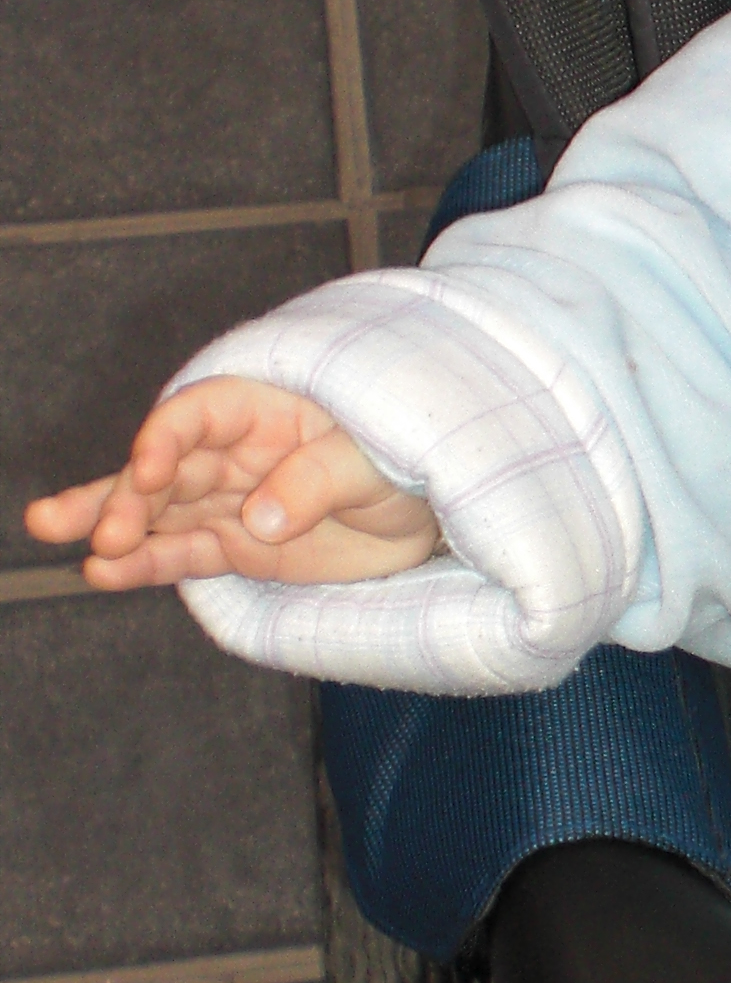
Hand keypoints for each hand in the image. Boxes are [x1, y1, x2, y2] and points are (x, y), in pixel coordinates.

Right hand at [25, 378, 439, 591]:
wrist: (427, 513)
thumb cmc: (403, 461)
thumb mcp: (376, 462)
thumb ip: (318, 481)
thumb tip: (261, 519)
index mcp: (263, 408)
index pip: (198, 413)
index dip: (166, 436)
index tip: (149, 469)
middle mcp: (232, 452)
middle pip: (166, 467)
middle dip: (128, 495)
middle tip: (107, 532)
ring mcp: (228, 500)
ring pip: (157, 510)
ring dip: (111, 523)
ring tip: (52, 530)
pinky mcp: (235, 545)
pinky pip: (182, 552)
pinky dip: (145, 563)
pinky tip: (102, 573)